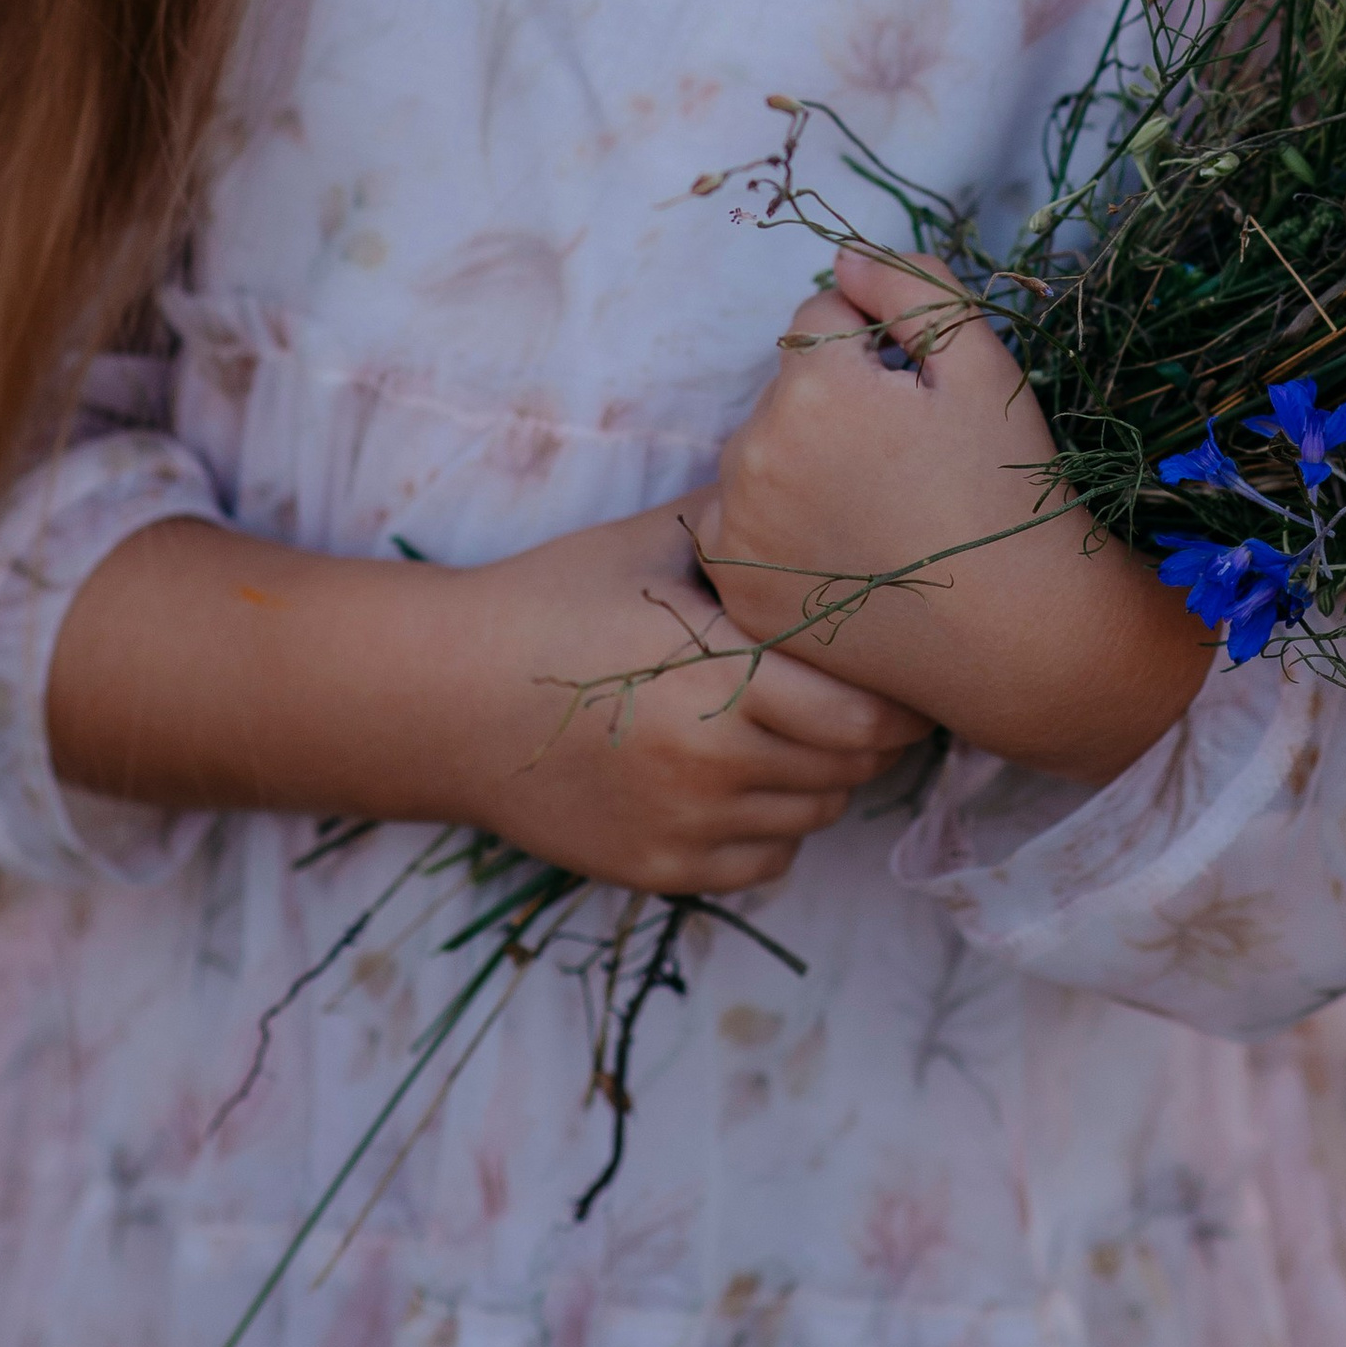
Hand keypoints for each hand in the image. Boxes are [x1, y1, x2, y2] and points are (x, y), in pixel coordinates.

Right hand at [47, 496, 931, 900]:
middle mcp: (715, 766)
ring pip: (815, 815)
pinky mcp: (659, 872)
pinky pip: (765, 860)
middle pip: (853, 769)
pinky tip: (752, 773)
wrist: (445, 698)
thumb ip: (743, 518)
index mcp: (725, 677)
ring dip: (827, 774)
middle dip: (875, 731)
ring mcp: (686, 828)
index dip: (898, 691)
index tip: (900, 657)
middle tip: (871, 688)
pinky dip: (777, 823)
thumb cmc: (553, 601)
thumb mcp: (651, 542)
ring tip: (808, 723)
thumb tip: (823, 474)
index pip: (867, 715)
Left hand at [693, 251, 1212, 787]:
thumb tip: (841, 257)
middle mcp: (752, 455)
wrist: (1020, 635)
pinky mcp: (737, 592)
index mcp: (810, 387)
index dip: (882, 345)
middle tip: (909, 462)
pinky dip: (780, 524)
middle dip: (839, 400)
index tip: (924, 402)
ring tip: (882, 509)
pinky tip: (846, 550)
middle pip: (787, 384)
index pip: (823, 314)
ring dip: (805, 458)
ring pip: (763, 450)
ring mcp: (737, 532)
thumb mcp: (982, 363)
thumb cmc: (1009, 490)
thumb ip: (909, 284)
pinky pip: (742, 521)